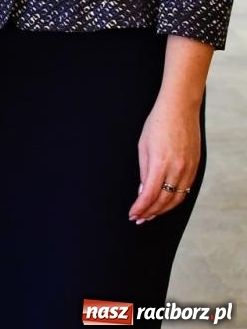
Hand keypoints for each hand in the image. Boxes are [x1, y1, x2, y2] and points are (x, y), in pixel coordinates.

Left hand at [129, 97, 201, 222]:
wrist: (180, 109)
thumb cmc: (157, 124)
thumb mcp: (143, 146)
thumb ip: (144, 171)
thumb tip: (143, 191)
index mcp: (160, 163)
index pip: (149, 195)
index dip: (140, 208)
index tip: (132, 214)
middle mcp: (177, 169)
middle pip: (164, 201)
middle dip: (150, 213)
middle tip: (139, 219)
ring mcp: (189, 169)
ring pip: (176, 199)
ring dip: (162, 210)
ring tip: (150, 215)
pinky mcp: (196, 167)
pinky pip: (185, 190)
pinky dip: (175, 200)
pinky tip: (165, 203)